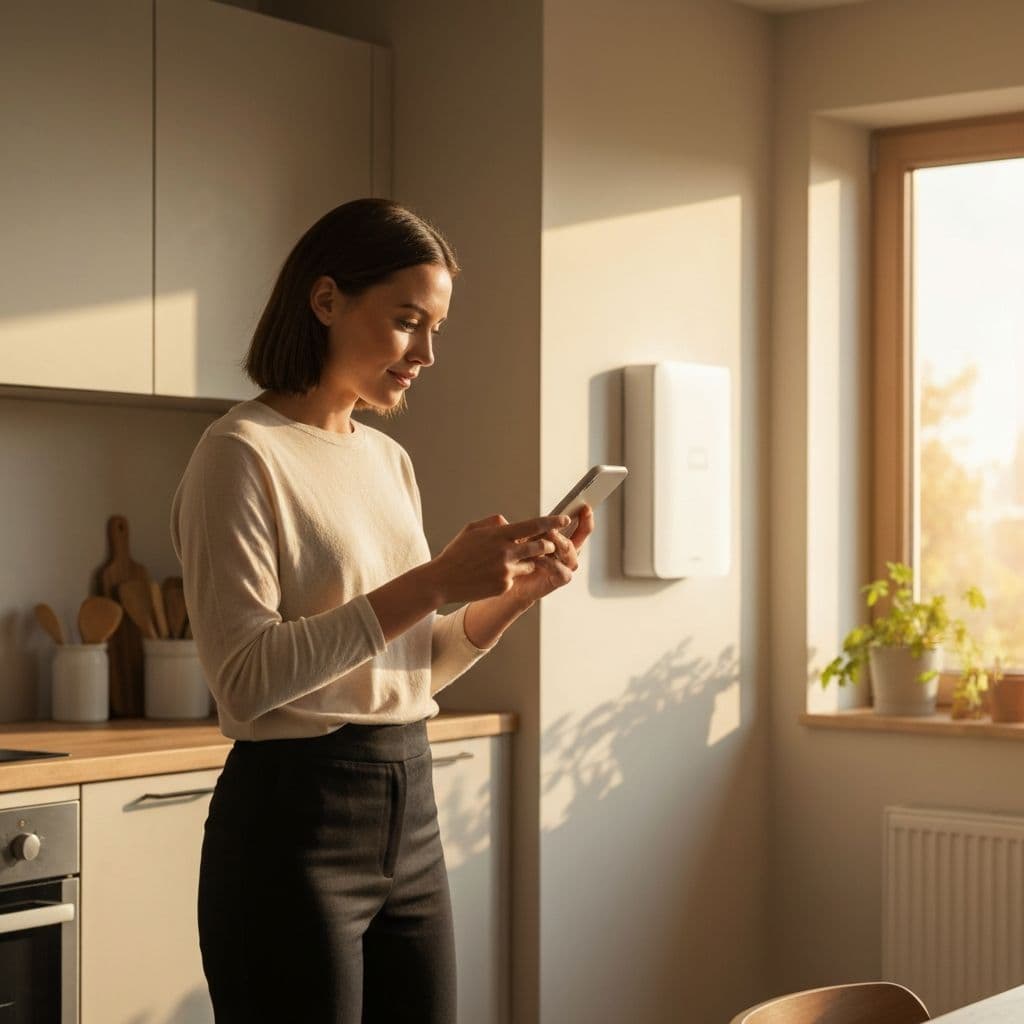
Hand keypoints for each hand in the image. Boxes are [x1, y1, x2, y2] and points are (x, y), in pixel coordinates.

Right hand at [428, 513, 571, 603]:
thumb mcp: (473, 529)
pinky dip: (511, 575)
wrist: (443, 580)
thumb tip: (510, 523)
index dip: (552, 522)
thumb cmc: (457, 553)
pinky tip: (492, 575)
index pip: (534, 525)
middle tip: (547, 543)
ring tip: (508, 561)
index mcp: (499, 534)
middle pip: (540, 546)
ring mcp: (506, 571)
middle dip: (546, 545)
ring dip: (527, 562)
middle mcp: (506, 552)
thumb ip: (495, 523)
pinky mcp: (505, 586)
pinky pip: (517, 578)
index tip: (564, 520)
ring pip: (531, 564)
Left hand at [502, 504, 594, 606]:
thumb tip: (500, 519)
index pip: (575, 527)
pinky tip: (539, 559)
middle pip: (580, 539)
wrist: (502, 588)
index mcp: (554, 540)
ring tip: (550, 535)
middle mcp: (560, 553)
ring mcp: (560, 567)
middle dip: (583, 526)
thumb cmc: (508, 564)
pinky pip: (563, 572)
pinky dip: (552, 564)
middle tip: (567, 519)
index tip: (585, 507)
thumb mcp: (508, 542)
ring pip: (572, 554)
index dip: (583, 518)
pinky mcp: (555, 581)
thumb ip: (506, 530)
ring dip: (563, 544)